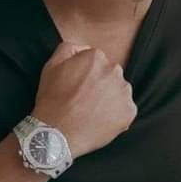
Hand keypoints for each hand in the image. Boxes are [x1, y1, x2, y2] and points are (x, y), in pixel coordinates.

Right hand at [33, 40, 137, 158]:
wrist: (57, 134)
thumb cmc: (52, 101)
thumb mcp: (51, 66)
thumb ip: (68, 48)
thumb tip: (83, 47)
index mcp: (96, 58)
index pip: (97, 62)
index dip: (86, 75)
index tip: (78, 87)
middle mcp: (114, 71)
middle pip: (110, 75)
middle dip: (100, 85)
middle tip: (84, 100)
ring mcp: (123, 92)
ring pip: (119, 91)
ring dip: (109, 99)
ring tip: (92, 112)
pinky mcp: (129, 111)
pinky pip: (125, 109)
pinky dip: (116, 115)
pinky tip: (100, 120)